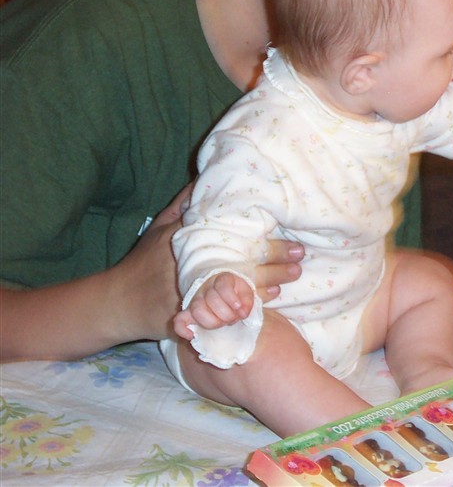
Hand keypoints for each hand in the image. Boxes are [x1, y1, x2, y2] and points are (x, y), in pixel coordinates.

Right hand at [115, 184, 303, 341]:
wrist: (116, 304)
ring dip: (270, 281)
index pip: (230, 233)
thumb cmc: (143, 261)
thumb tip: (209, 175)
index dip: (260, 232)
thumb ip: (184, 205)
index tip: (285, 229)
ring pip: (240, 287)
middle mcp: (192, 266)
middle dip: (273, 258)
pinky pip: (231, 310)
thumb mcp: (161, 227)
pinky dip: (253, 304)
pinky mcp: (196, 315)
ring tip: (293, 275)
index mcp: (186, 241)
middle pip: (241, 261)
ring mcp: (195, 293)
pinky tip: (273, 298)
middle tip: (299, 255)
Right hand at [173, 272, 254, 338]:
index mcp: (222, 280)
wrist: (224, 293)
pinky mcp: (188, 314)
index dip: (232, 299)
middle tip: (233, 318)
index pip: (222, 286)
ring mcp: (195, 301)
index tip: (239, 308)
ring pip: (197, 311)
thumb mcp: (246, 293)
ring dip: (212, 322)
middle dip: (226, 314)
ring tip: (222, 324)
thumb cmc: (236, 294)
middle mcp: (206, 289)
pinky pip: (178, 321)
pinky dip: (182, 329)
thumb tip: (242, 313)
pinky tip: (192, 335)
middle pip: (211, 300)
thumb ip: (247, 302)